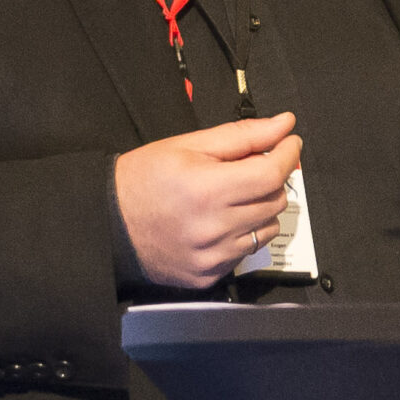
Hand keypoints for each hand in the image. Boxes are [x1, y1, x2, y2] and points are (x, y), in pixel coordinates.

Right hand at [113, 112, 301, 287]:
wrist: (110, 224)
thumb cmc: (145, 179)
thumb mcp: (189, 145)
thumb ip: (242, 136)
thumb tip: (284, 124)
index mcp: (208, 190)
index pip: (272, 174)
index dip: (288, 154)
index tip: (289, 142)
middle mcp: (213, 228)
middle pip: (275, 200)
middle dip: (272, 178)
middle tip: (250, 167)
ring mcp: (213, 257)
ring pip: (268, 228)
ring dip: (261, 207)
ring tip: (233, 195)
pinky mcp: (210, 275)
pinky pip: (247, 252)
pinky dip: (244, 232)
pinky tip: (221, 221)